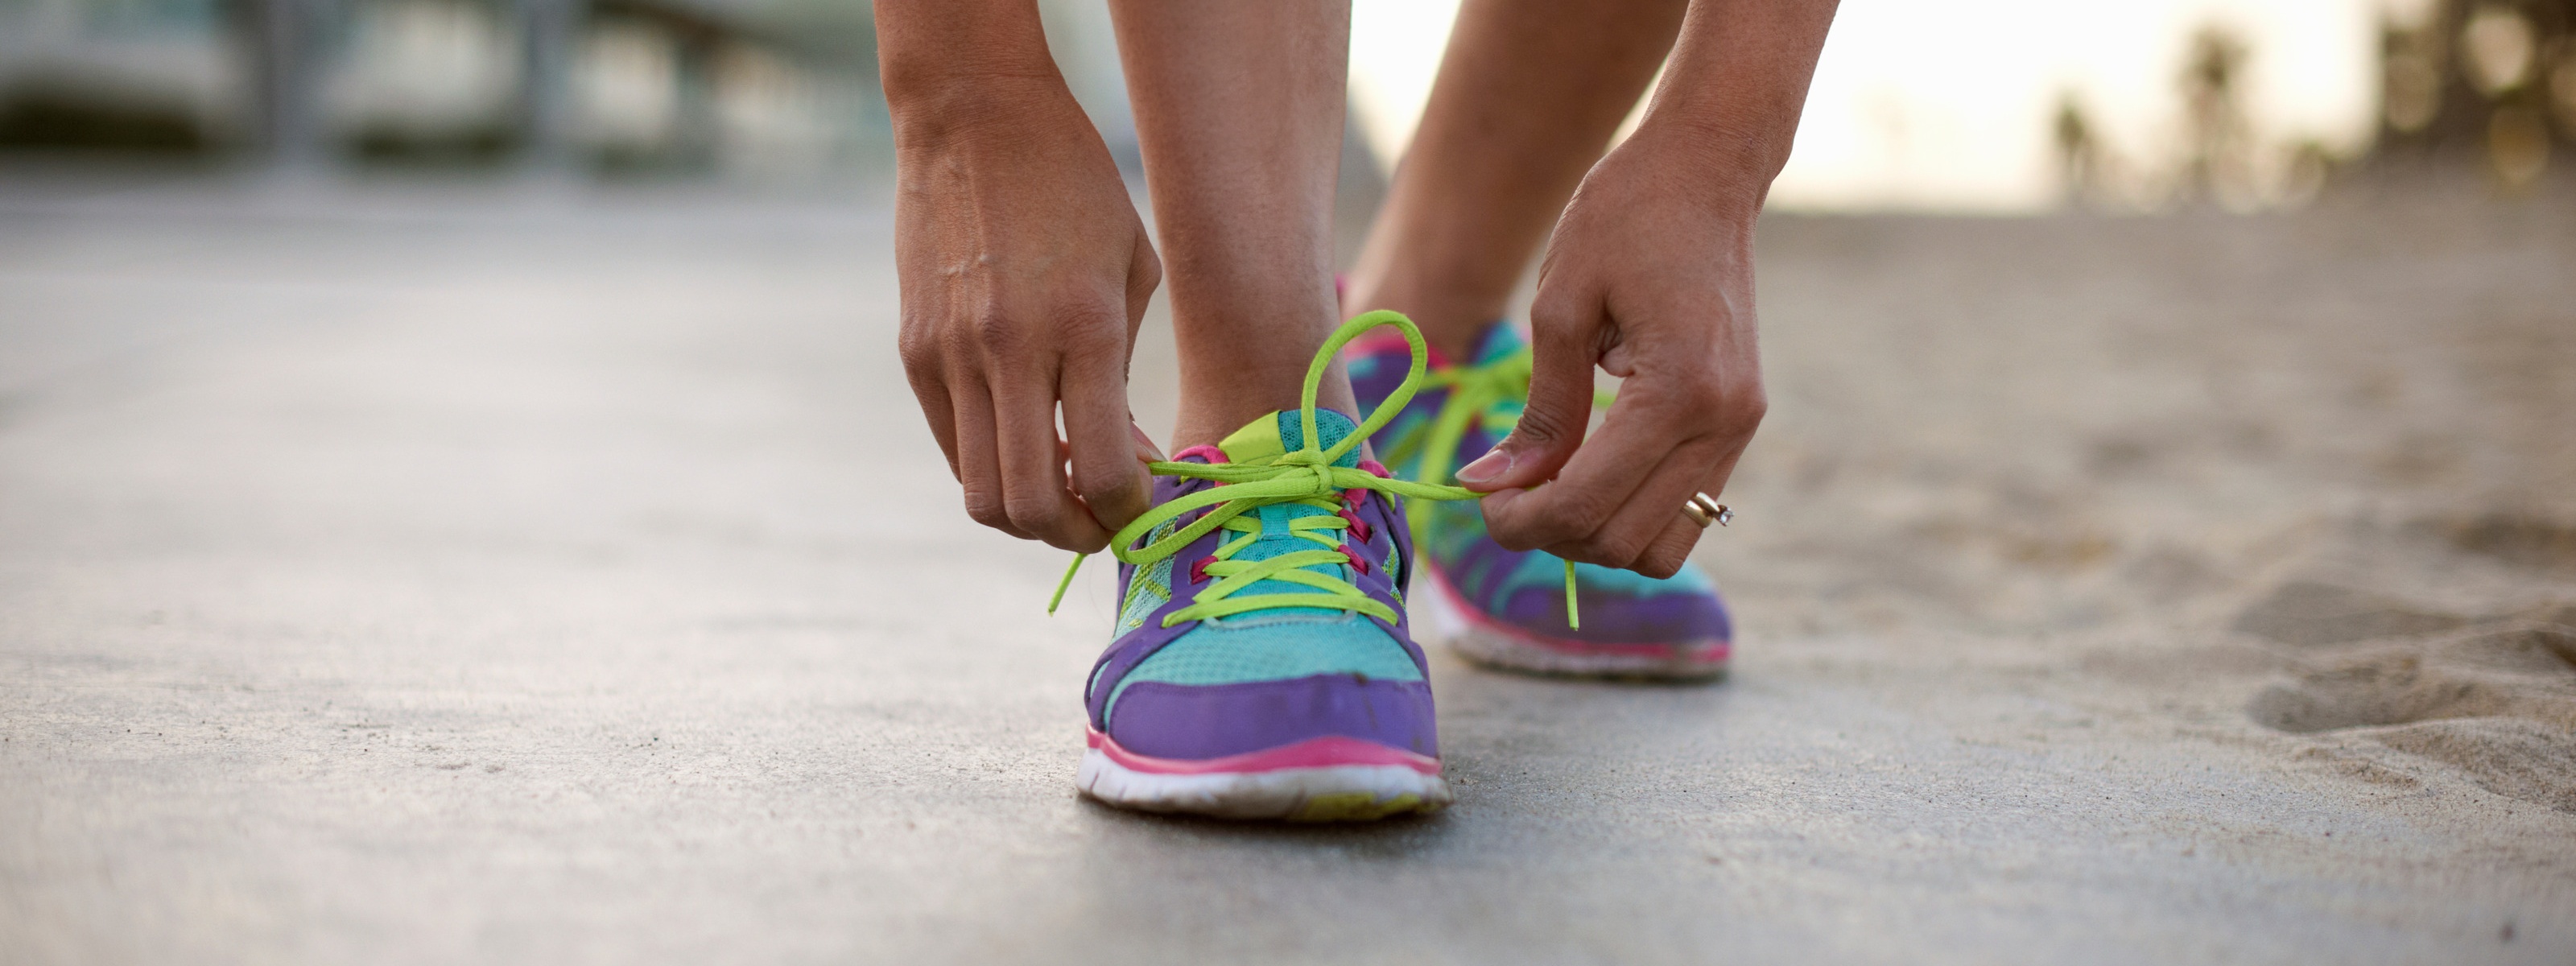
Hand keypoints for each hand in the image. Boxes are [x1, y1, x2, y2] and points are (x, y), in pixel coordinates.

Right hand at [892, 81, 1164, 551]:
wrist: (973, 117)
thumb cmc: (1076, 186)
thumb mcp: (1131, 269)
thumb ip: (1123, 373)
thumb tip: (1120, 460)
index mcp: (1083, 326)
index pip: (1100, 470)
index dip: (1129, 512)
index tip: (1146, 504)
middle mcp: (1011, 350)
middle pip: (1032, 506)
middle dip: (1078, 536)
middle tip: (1106, 523)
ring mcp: (952, 356)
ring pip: (980, 495)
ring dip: (1030, 517)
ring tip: (1066, 494)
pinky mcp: (914, 353)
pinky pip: (952, 448)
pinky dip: (991, 469)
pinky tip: (1025, 446)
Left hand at [1453, 126, 1767, 577]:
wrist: (1705, 172)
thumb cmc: (1625, 217)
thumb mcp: (1560, 306)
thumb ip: (1539, 411)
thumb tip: (1491, 485)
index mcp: (1679, 392)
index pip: (1586, 504)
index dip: (1519, 520)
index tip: (1480, 498)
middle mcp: (1722, 423)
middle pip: (1623, 543)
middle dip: (1552, 534)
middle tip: (1504, 492)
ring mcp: (1740, 429)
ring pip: (1662, 547)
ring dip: (1596, 536)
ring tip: (1548, 487)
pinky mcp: (1740, 424)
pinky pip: (1687, 510)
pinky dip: (1631, 511)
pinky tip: (1588, 470)